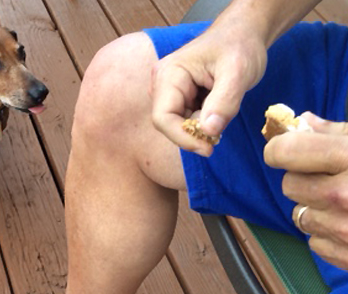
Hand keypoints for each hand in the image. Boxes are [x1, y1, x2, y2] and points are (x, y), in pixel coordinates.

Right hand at [150, 23, 267, 155]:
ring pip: (176, 124)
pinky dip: (202, 123)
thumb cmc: (239, 46)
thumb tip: (208, 132)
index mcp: (169, 74)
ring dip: (198, 129)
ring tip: (223, 113)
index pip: (163, 117)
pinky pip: (184, 120)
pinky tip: (218, 112)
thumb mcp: (238, 72)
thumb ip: (224, 102)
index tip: (209, 148)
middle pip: (167, 123)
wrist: (243, 34)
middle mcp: (162, 84)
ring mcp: (168, 91)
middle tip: (222, 133)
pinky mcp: (178, 97)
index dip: (183, 137)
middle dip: (193, 133)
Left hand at [264, 112, 347, 268]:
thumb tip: (303, 121)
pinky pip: (314, 242)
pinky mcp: (347, 256)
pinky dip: (328, 235)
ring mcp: (345, 229)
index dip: (284, 149)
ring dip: (317, 209)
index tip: (294, 150)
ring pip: (299, 214)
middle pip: (289, 184)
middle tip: (334, 179)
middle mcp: (345, 195)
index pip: (283, 151)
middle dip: (305, 180)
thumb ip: (338, 133)